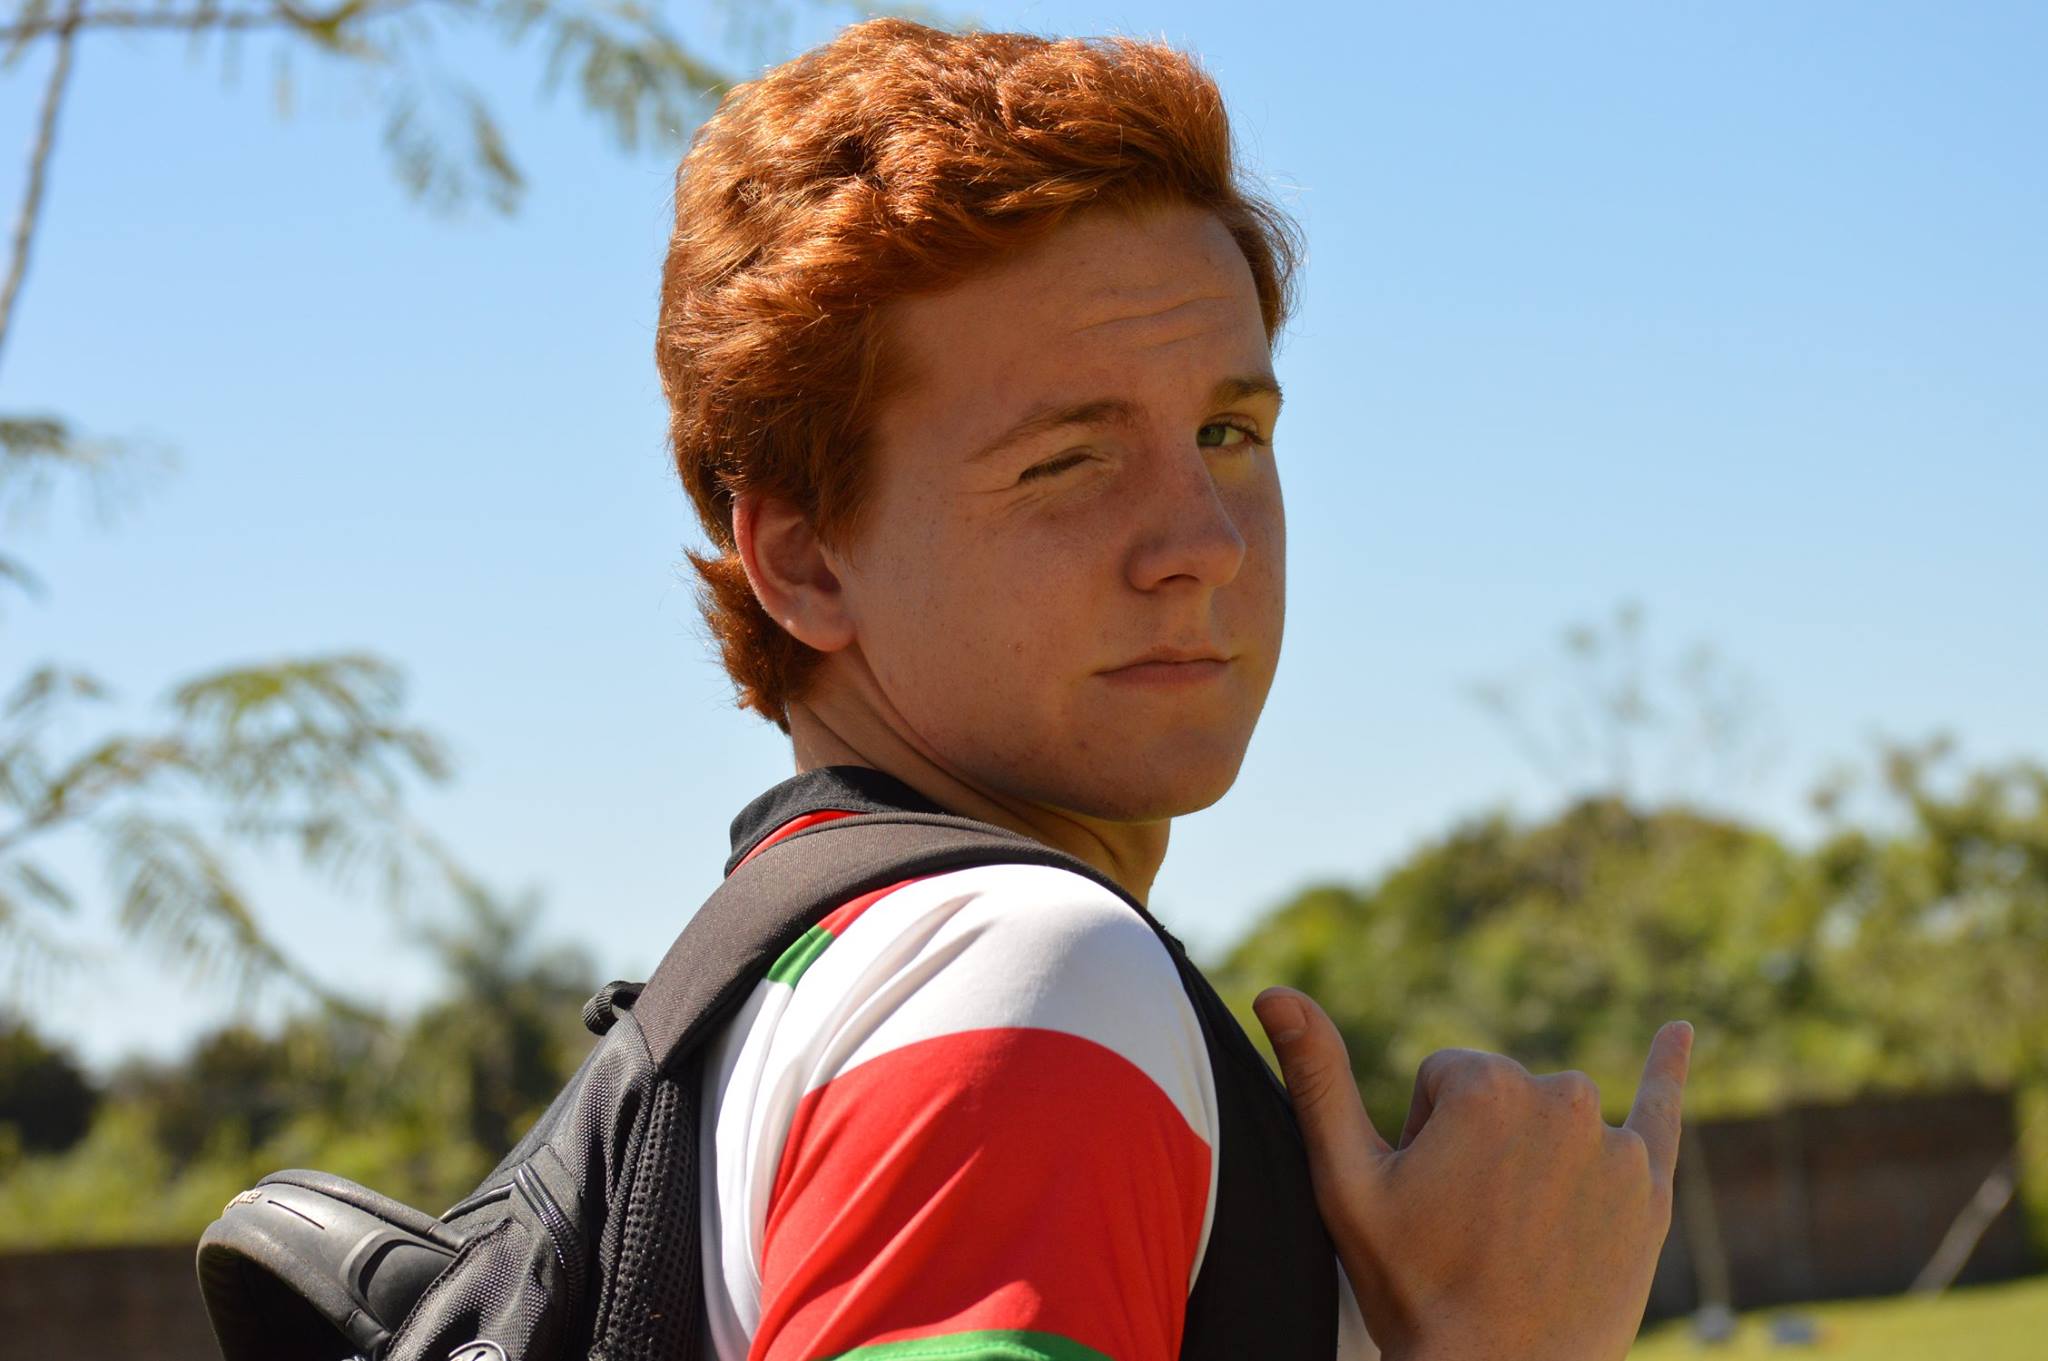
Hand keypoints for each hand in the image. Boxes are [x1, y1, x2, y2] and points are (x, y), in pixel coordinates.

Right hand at [1252, 988, 1690, 1360]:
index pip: (1442, 1078)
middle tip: (1469, 1228)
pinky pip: (1661, 1113)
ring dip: (1531, 1156)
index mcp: (1485, 1084)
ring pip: (1552, 1118)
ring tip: (1519, 1236)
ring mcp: (1615, 1145)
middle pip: (1499, 1094)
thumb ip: (1314, 1076)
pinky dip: (1668, 1068)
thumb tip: (1271, 992)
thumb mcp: (1345, 1182)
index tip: (1429, 1200)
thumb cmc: (1413, 1286)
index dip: (1422, 1138)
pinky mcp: (1651, 1189)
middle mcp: (1561, 1097)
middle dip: (1477, 1146)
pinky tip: (1680, 1031)